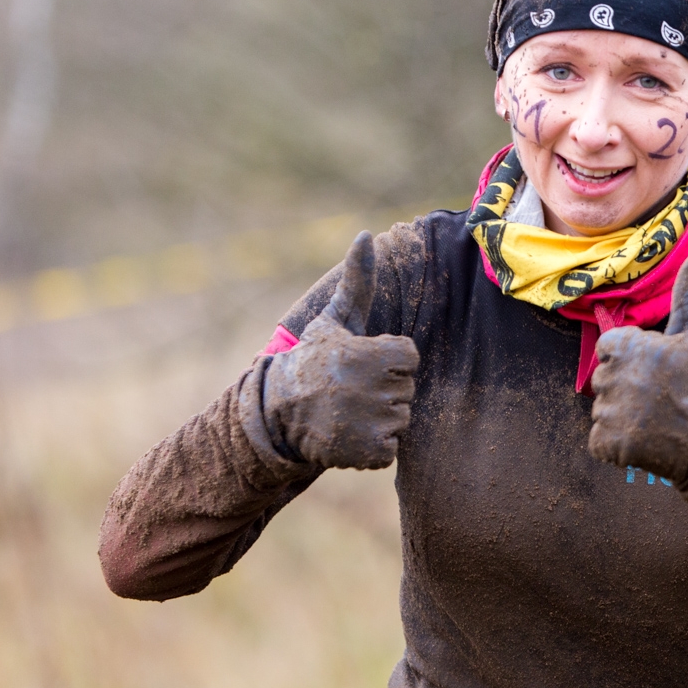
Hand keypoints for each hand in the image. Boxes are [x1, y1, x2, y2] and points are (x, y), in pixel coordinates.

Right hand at [264, 231, 418, 468]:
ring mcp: (374, 423)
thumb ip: (358, 280)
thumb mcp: (335, 319)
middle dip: (383, 390)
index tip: (359, 363)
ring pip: (401, 419)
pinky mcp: (370, 453)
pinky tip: (348, 434)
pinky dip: (373, 447)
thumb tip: (365, 234)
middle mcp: (376, 389)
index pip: (410, 358)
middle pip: (407, 389)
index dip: (388, 361)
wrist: (277, 413)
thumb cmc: (313, 360)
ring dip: (379, 419)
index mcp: (374, 355)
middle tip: (349, 389)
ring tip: (347, 411)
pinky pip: (390, 448)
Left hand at [587, 250, 687, 486]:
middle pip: (604, 379)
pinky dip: (619, 446)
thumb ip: (687, 293)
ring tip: (656, 421)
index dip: (631, 358)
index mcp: (626, 346)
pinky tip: (647, 441)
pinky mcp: (607, 444)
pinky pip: (601, 441)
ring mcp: (608, 412)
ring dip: (623, 417)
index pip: (609, 348)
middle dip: (625, 387)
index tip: (654, 370)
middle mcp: (611, 376)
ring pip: (603, 410)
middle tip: (658, 397)